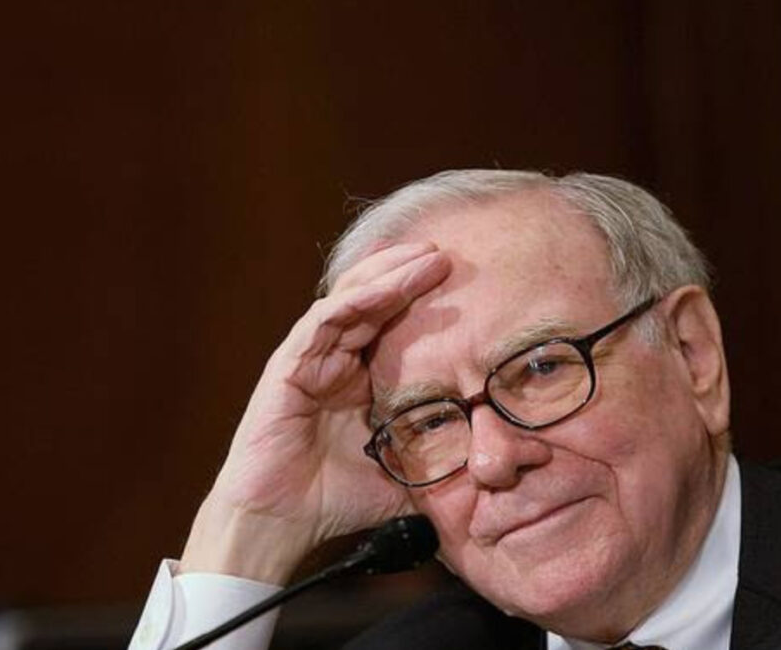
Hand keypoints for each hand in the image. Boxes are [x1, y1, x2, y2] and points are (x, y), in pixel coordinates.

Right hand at [180, 242, 449, 582]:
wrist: (281, 526)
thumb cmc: (336, 501)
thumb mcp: (407, 474)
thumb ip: (441, 458)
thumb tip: (499, 461)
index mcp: (359, 381)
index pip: (394, 325)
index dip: (425, 301)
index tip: (469, 285)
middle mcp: (334, 362)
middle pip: (373, 301)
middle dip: (409, 274)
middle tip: (449, 254)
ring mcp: (310, 360)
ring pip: (349, 300)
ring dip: (387, 276)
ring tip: (425, 257)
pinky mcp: (288, 367)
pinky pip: (322, 323)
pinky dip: (352, 301)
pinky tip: (384, 288)